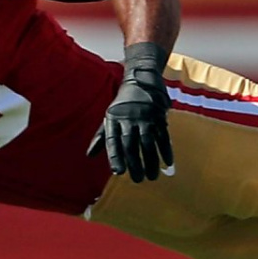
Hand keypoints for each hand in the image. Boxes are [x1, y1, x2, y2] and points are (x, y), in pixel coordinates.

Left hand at [90, 42, 173, 182]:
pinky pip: (163, 135)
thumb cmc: (122, 104)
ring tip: (152, 177)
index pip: (113, 140)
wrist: (141, 78)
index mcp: (114, 119)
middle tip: (138, 179)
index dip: (115, 156)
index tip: (118, 172)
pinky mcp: (159, 116)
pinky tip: (168, 163)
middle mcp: (129, 119)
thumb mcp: (109, 116)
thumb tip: (89, 156)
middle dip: (135, 163)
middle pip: (131, 144)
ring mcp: (145, 117)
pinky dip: (166, 149)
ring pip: (148, 142)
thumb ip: (101, 137)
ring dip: (151, 161)